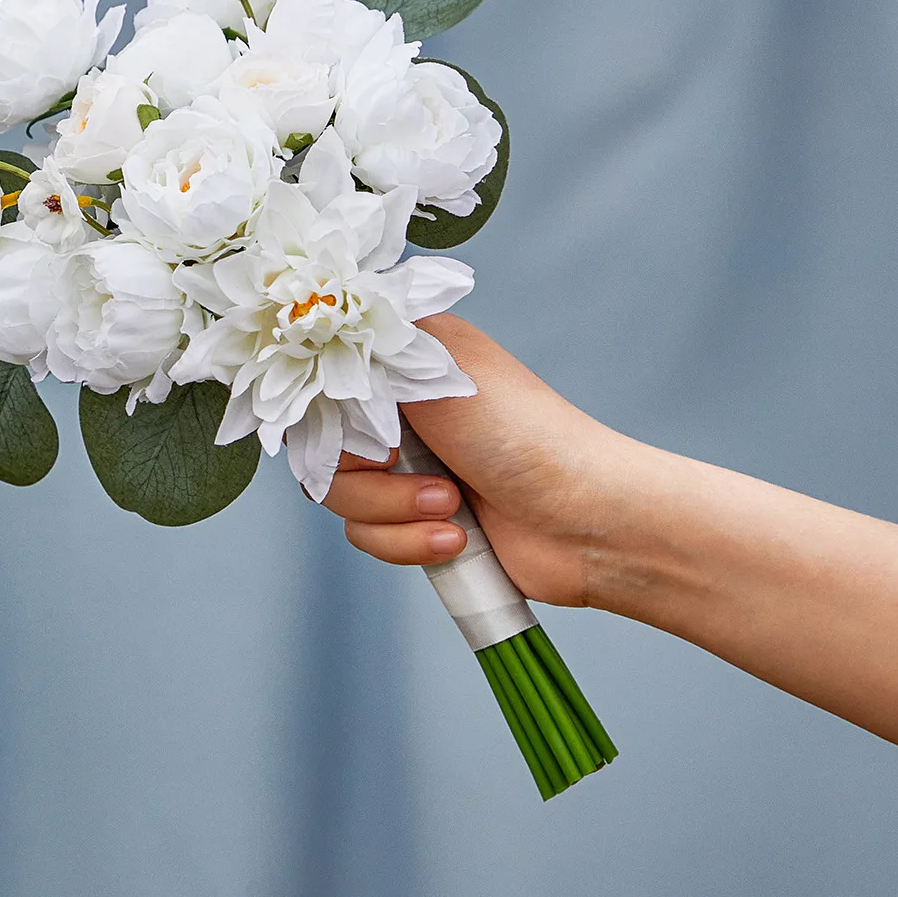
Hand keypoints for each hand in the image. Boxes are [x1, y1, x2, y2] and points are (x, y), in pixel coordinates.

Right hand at [322, 313, 615, 607]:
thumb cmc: (524, 435)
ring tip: (452, 509)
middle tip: (420, 470)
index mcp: (405, 354)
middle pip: (321, 440)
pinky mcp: (413, 516)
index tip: (372, 425)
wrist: (584, 521)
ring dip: (393, 511)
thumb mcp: (439, 375)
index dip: (331, 406)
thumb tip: (313, 354)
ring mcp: (405, 462)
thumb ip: (365, 361)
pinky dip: (407, 542)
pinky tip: (456, 538)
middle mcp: (398, 404)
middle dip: (369, 472)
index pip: (323, 370)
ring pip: (339, 494)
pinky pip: (367, 535)